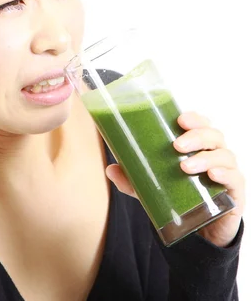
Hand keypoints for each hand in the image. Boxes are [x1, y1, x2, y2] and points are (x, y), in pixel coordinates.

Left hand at [106, 111, 244, 247]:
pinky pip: (235, 178)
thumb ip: (133, 179)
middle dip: (196, 135)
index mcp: (197, 145)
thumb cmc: (180, 196)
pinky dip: (225, 174)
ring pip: (223, 154)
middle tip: (177, 145)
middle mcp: (214, 153)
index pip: (200, 123)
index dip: (193, 117)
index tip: (179, 118)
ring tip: (185, 166)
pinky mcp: (234, 192)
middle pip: (213, 134)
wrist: (202, 229)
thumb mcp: (153, 187)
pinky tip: (212, 176)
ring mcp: (227, 171)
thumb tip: (110, 169)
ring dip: (205, 157)